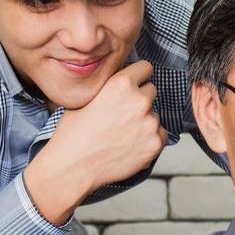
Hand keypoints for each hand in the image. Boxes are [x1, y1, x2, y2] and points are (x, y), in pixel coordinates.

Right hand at [24, 60, 164, 224]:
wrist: (74, 167)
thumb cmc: (73, 133)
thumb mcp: (86, 98)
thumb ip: (109, 86)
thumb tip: (122, 77)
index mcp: (121, 84)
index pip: (146, 68)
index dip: (138, 75)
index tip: (134, 83)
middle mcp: (140, 101)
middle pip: (151, 90)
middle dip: (140, 98)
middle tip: (123, 112)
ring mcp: (150, 123)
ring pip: (155, 114)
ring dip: (144, 120)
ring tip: (122, 132)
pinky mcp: (156, 144)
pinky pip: (160, 133)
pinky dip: (150, 138)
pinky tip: (130, 144)